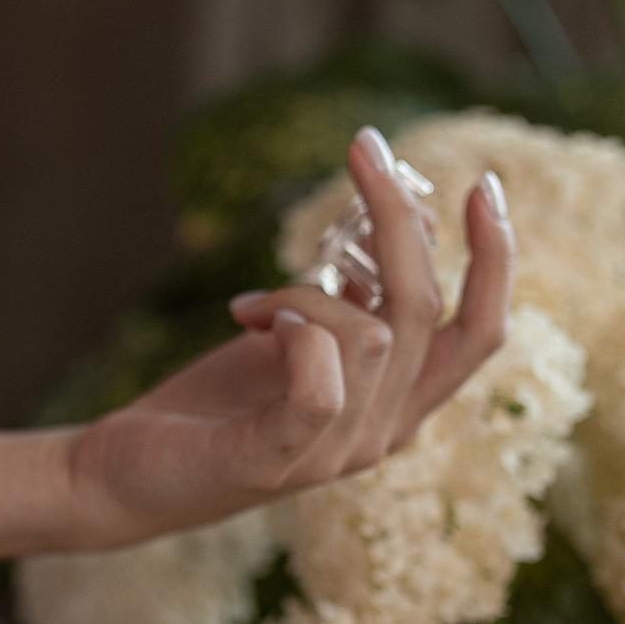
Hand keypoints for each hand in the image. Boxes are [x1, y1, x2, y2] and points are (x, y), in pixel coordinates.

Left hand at [60, 128, 513, 549]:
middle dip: (399, 218)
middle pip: (427, 311)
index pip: (479, 333)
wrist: (128, 475)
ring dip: (310, 291)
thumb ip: (351, 301)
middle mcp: (383, 432)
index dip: (496, 260)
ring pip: (373, 337)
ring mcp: (333, 455)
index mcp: (398, 403)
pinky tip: (255, 318)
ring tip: (258, 303)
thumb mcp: (296, 338)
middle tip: (363, 148)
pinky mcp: (274, 461)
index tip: (484, 185)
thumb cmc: (216, 402)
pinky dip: (296, 333)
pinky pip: (321, 389)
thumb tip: (399, 223)